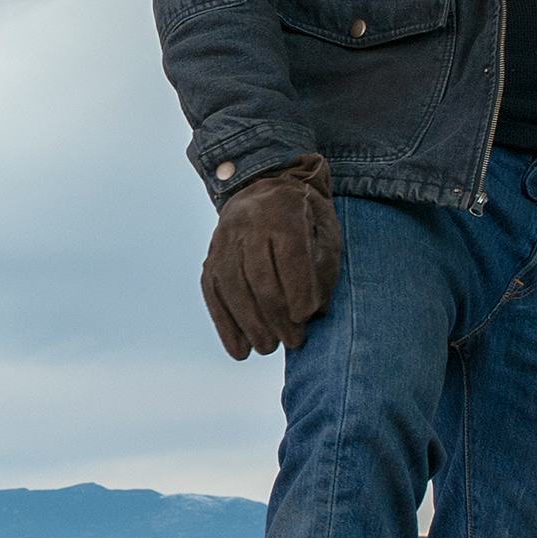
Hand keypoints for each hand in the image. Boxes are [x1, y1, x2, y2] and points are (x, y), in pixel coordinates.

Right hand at [202, 153, 341, 357]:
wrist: (265, 187)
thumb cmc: (305, 218)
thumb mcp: (325, 231)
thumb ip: (323, 268)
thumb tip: (312, 313)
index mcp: (284, 210)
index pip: (289, 254)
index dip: (298, 288)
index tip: (307, 316)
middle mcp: (248, 222)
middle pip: (259, 275)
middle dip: (276, 314)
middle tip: (294, 341)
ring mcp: (224, 239)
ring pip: (232, 287)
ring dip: (250, 324)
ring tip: (269, 348)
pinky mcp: (210, 257)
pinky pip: (213, 293)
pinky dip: (225, 325)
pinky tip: (239, 350)